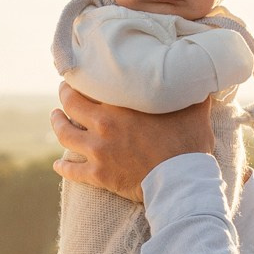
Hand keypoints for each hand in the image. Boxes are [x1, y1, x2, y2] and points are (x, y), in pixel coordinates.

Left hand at [51, 84, 214, 201]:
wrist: (181, 182)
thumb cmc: (189, 143)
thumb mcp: (195, 108)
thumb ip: (190, 88)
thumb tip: (198, 71)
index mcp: (123, 105)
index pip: (93, 84)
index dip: (85, 77)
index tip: (84, 73)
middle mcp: (104, 125)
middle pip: (71, 105)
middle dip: (65, 96)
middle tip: (64, 91)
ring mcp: (98, 151)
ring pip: (66, 134)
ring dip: (57, 124)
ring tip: (55, 118)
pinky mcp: (99, 175)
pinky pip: (72, 171)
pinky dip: (63, 167)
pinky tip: (58, 164)